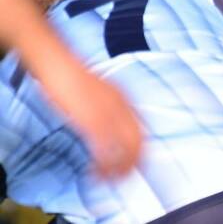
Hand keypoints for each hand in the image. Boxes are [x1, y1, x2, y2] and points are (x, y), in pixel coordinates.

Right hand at [54, 62, 142, 177]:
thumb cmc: (72, 78)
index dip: (138, 151)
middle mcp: (122, 107)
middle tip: (121, 177)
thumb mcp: (98, 92)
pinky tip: (95, 171)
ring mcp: (108, 113)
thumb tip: (108, 124)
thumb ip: (108, 106)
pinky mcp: (91, 120)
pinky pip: (104, 148)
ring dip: (117, 168)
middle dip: (132, 163)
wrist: (60, 65)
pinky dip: (103, 164)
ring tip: (108, 178)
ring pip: (123, 148)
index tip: (130, 164)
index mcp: (124, 99)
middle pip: (138, 142)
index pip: (141, 131)